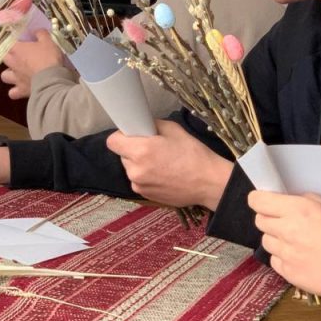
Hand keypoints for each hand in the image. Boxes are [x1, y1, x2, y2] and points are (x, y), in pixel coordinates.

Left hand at [1, 31, 64, 99]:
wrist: (51, 80)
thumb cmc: (48, 58)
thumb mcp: (48, 42)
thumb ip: (41, 34)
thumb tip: (37, 30)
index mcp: (17, 49)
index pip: (8, 42)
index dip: (14, 42)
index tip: (20, 42)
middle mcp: (13, 63)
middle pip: (4, 58)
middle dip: (9, 56)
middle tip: (19, 56)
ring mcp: (15, 78)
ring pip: (4, 76)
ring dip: (9, 74)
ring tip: (17, 74)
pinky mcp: (20, 91)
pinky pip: (12, 93)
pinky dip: (15, 91)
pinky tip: (21, 89)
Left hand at [106, 120, 231, 208]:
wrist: (208, 182)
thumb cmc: (194, 155)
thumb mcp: (174, 130)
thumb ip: (152, 126)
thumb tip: (142, 126)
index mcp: (141, 151)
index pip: (112, 142)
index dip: (121, 136)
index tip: (132, 135)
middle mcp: (135, 170)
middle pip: (122, 155)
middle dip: (134, 150)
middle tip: (154, 148)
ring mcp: (139, 185)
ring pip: (131, 168)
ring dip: (140, 164)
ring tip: (162, 163)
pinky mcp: (145, 195)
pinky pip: (139, 180)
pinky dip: (147, 176)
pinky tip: (164, 175)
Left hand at [249, 191, 320, 295]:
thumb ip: (308, 201)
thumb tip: (292, 200)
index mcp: (298, 210)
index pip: (259, 201)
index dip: (259, 199)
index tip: (263, 200)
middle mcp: (288, 230)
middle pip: (260, 220)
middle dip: (269, 218)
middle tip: (283, 220)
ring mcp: (287, 254)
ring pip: (266, 241)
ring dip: (276, 238)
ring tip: (295, 240)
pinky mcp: (289, 273)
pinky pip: (275, 261)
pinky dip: (283, 257)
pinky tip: (299, 256)